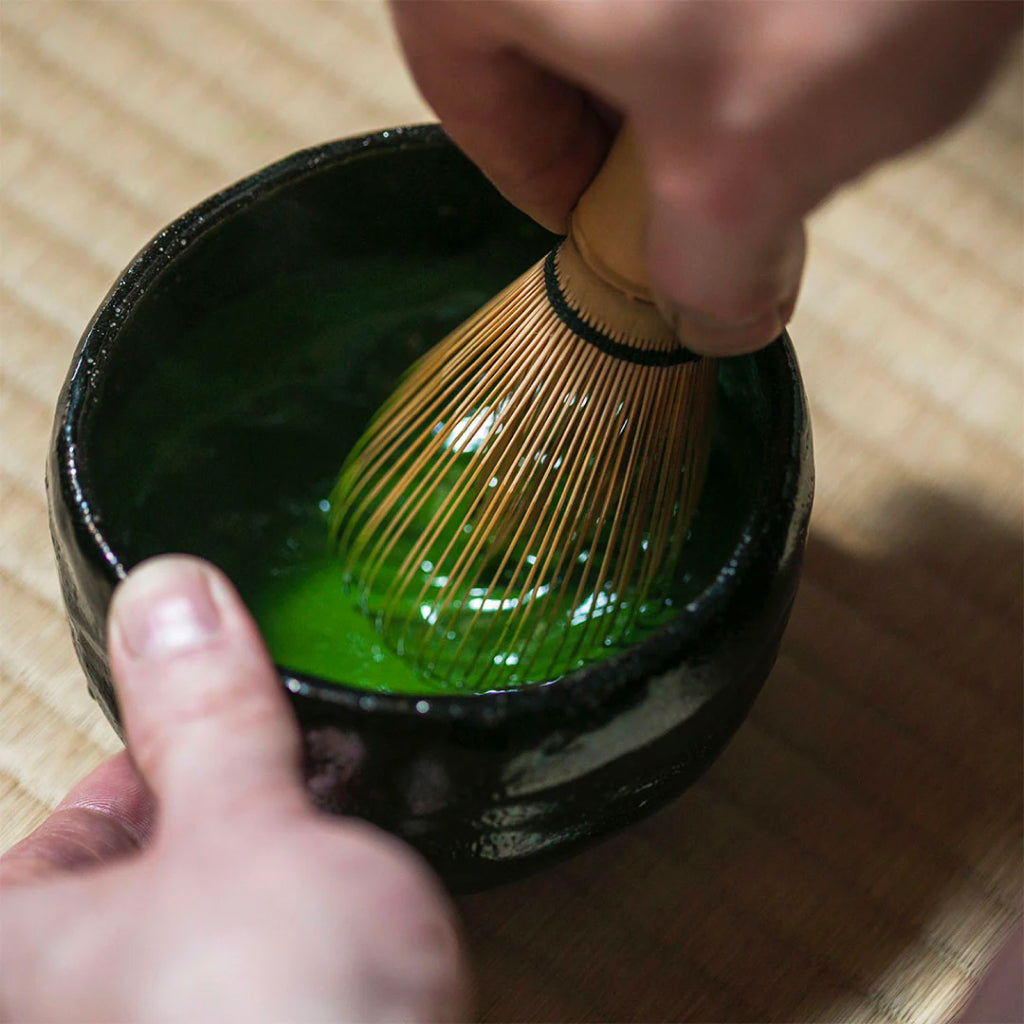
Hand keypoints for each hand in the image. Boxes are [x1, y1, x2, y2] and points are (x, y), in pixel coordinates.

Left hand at [0, 557, 465, 1022]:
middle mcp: (83, 1001)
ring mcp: (170, 1017)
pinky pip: (276, 956)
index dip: (154, 758)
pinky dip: (317, 914)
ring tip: (352, 814)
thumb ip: (206, 713)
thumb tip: (169, 588)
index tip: (233, 716)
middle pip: (154, 871)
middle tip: (312, 760)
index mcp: (22, 959)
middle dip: (237, 806)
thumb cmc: (283, 1020)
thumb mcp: (245, 834)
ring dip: (286, 856)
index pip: (67, 828)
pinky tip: (371, 900)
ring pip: (225, 915)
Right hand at [392, 0, 1018, 353]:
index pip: (468, 99)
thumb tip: (712, 317)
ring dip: (672, 49)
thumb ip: (706, 279)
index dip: (539, 180)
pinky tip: (790, 15)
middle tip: (677, 175)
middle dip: (611, 117)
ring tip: (753, 96)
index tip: (596, 229)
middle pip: (536, 30)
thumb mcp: (748, 175)